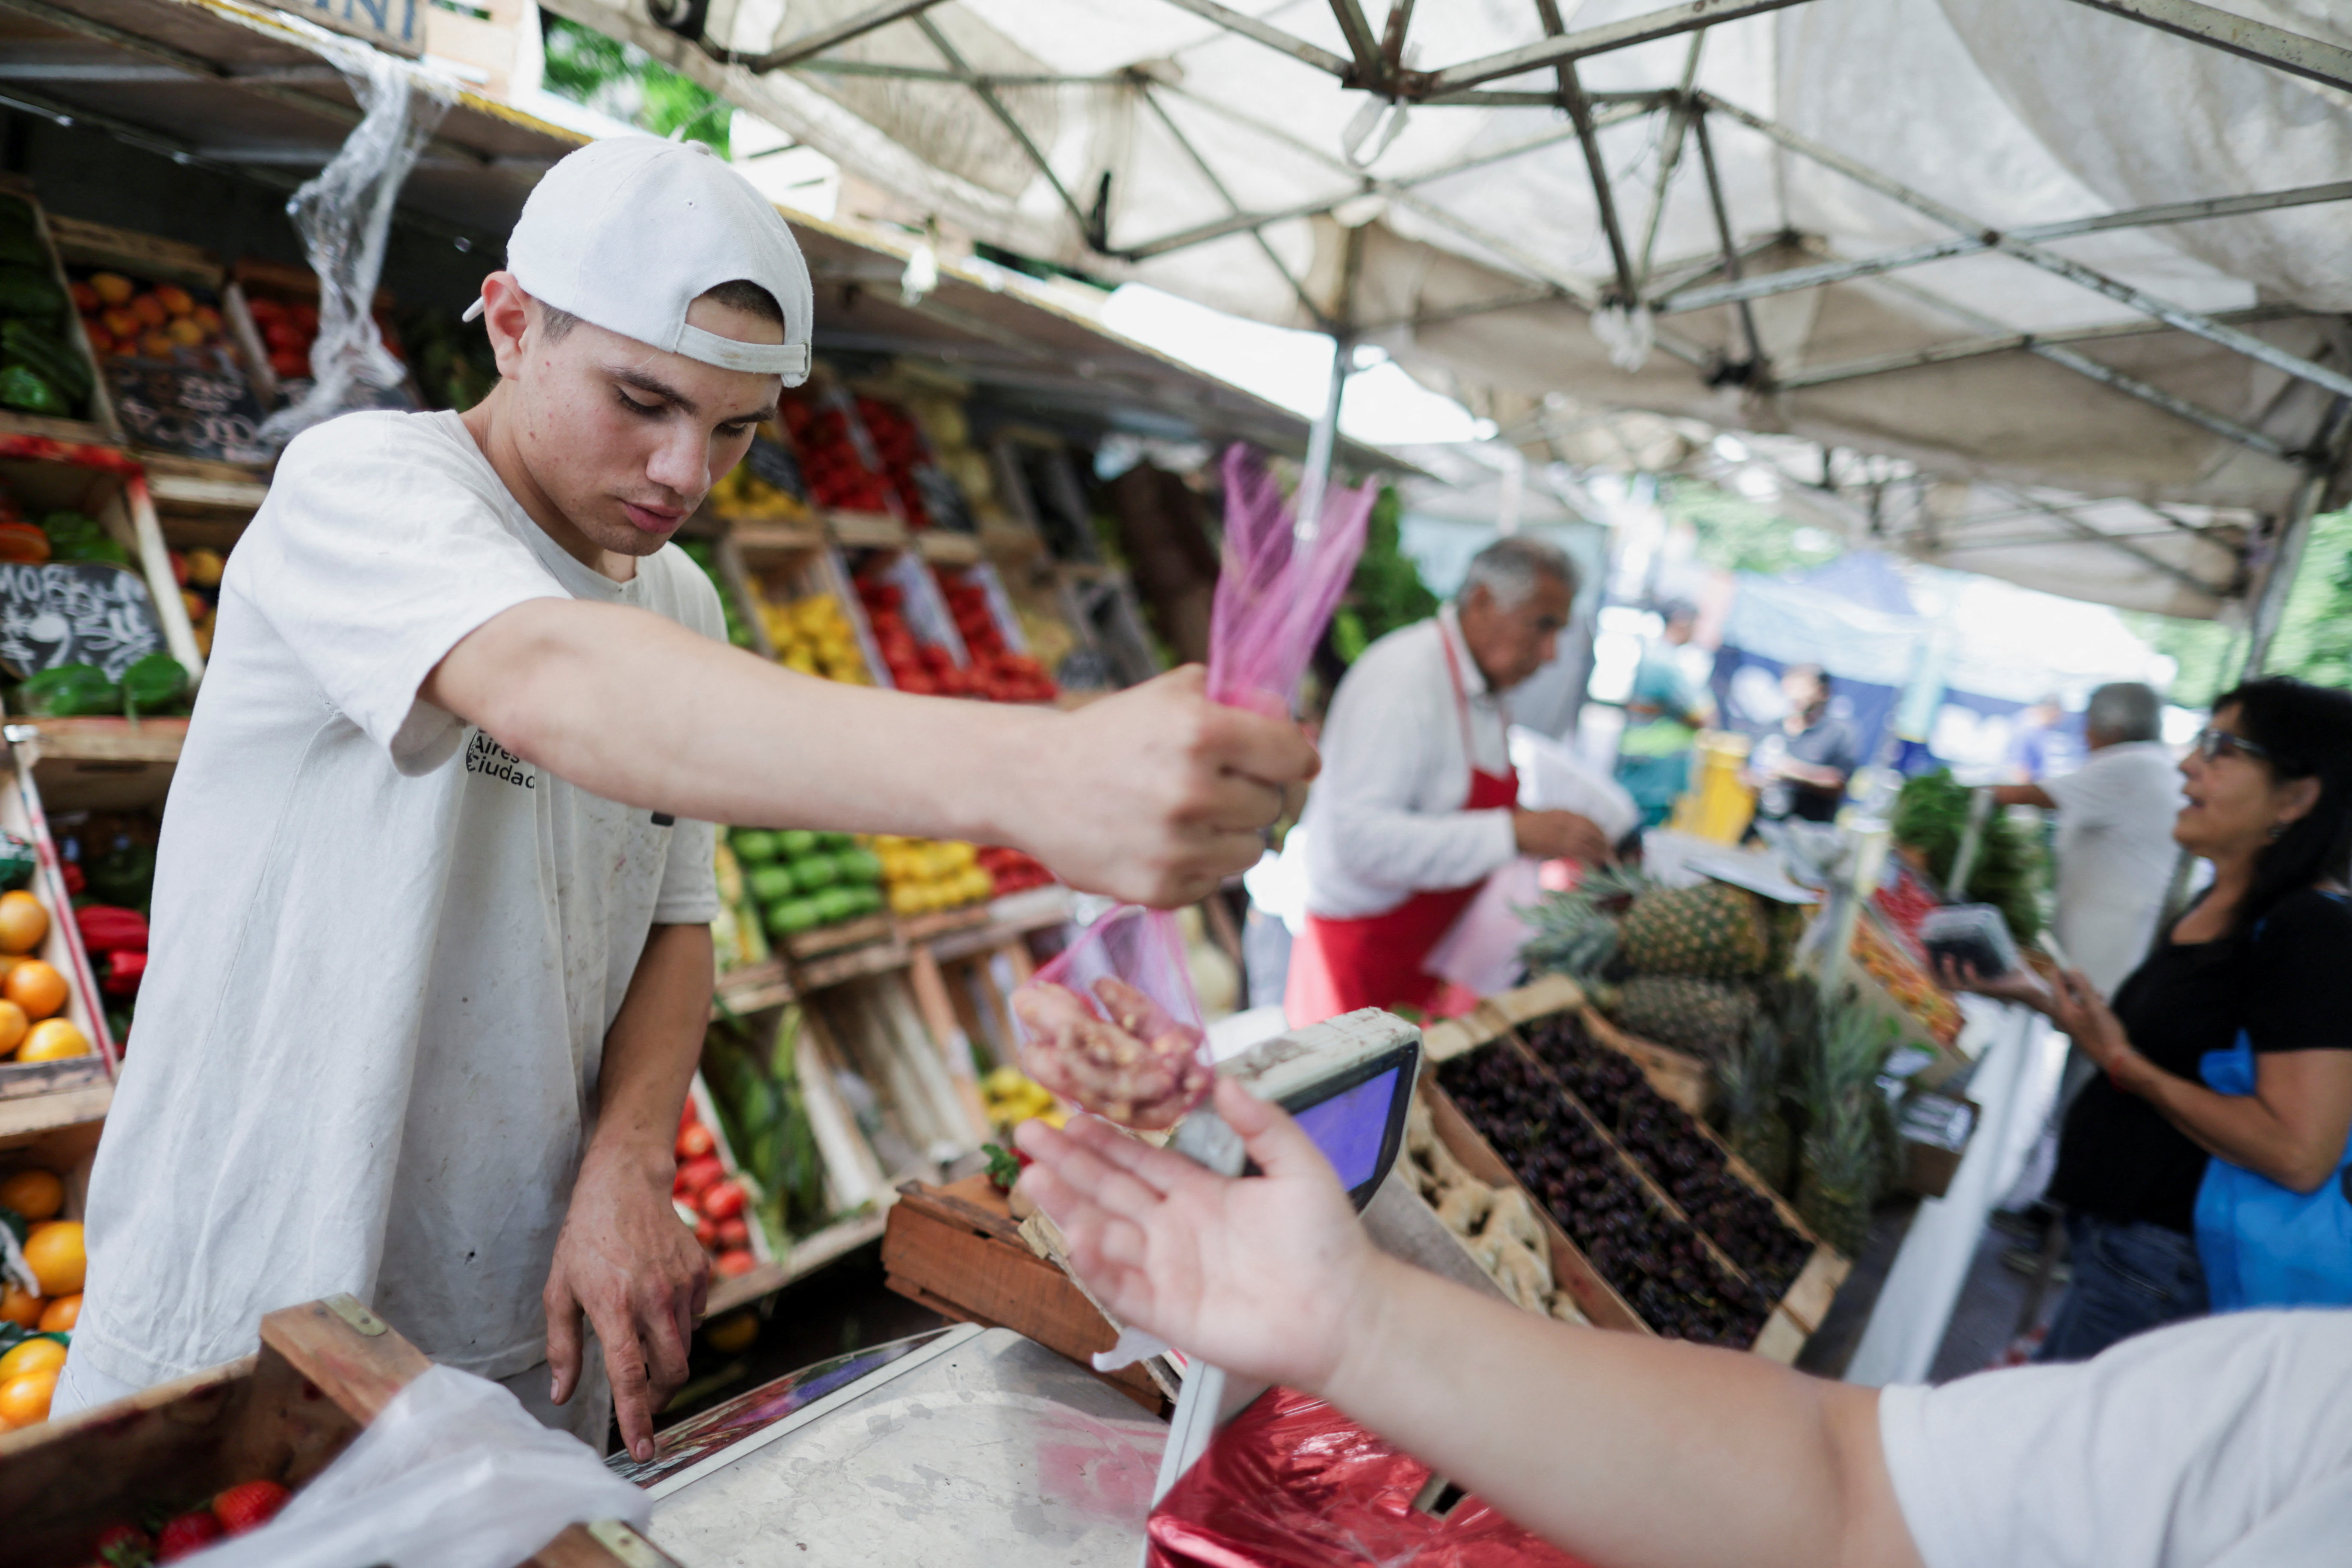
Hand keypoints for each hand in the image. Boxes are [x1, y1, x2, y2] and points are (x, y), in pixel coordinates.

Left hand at [544, 1144, 708, 1462]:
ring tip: (641, 1337)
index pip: (629, 1375)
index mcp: (614, 1306)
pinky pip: (695, 1318)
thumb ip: (563, 1347)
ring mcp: (682, 1285)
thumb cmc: (585, 1238)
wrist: (626, 1185)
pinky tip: (657, 1303)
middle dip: (659, 1396)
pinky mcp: (700, 1274)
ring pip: (684, 1347)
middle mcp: (653, 1298)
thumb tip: (561, 1394)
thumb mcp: (559, 1291)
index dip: (636, 1417)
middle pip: (671, 1372)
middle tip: (642, 1399)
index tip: (643, 1450)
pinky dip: (678, 1325)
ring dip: (666, 1359)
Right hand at [1014, 1077, 1381, 1392]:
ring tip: (1033, 1177)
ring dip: (1069, 1207)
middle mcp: (1175, 1229)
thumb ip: (1261, 1124)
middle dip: (1068, 1163)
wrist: (1345, 1313)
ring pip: (1106, 1234)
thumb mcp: (1299, 1167)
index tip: (1069, 1112)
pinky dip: (1097, 1266)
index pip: (1140, 1160)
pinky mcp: (1169, 1313)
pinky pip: (1123, 1288)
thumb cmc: (1327, 1242)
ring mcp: (1168, 1271)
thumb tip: (1222, 1078)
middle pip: (1110, 1191)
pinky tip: (1075, 1236)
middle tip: (1028, 1133)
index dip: (1104, 1139)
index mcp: (1201, 1193)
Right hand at [1025, 666, 1318, 905]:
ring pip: (1253, 852)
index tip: (1292, 763)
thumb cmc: (1112, 733)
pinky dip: (1198, 866)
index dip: (1297, 758)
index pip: (1294, 757)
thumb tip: (1302, 733)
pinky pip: (1214, 882)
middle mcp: (1191, 791)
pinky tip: (1163, 841)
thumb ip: (1242, 704)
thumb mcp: (1173, 693)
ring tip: (1191, 815)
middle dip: (1256, 794)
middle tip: (1223, 786)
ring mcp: (1175, 846)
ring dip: (1232, 835)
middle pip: (1274, 806)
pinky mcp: (1158, 889)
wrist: (1031, 780)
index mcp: (1201, 731)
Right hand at [1514, 808, 1614, 864]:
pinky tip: (1594, 864)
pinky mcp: (1557, 847)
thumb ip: (1561, 820)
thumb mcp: (1547, 815)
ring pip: (1588, 844)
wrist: (1512, 831)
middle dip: (1603, 843)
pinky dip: (1588, 859)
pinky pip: (1578, 854)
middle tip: (1611, 851)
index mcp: (1564, 813)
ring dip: (1599, 853)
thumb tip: (1574, 829)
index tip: (1605, 838)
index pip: (1589, 821)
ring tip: (1606, 860)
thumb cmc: (1526, 823)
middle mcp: (1566, 823)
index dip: (1599, 831)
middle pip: (1592, 833)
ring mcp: (1562, 835)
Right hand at [1932, 953, 2052, 1011]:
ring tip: (1947, 956)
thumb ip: (1994, 942)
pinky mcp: (1991, 991)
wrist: (2034, 988)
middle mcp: (1971, 988)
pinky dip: (1969, 974)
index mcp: (1969, 981)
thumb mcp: (2001, 955)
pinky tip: (1968, 963)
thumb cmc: (2017, 973)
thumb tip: (1988, 920)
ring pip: (1955, 986)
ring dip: (1948, 972)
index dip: (1929, 967)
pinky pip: (1975, 984)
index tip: (1924, 951)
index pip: (1942, 978)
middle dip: (1931, 971)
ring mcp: (1980, 991)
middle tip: (1926, 954)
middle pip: (1942, 984)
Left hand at [2044, 968, 2151, 1091]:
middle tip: (2080, 977)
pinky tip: (2101, 1005)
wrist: (2114, 1059)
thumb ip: (2083, 987)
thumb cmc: (2105, 1033)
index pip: (2055, 986)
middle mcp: (2063, 1018)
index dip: (2058, 972)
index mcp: (2063, 1011)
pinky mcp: (2079, 1031)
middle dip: (2071, 984)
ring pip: (2072, 1003)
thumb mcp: (2095, 1006)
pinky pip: (2078, 1012)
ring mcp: (2070, 1026)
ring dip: (2082, 995)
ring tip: (2098, 994)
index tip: (2061, 962)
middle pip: (2061, 994)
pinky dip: (2087, 1005)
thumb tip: (2072, 970)